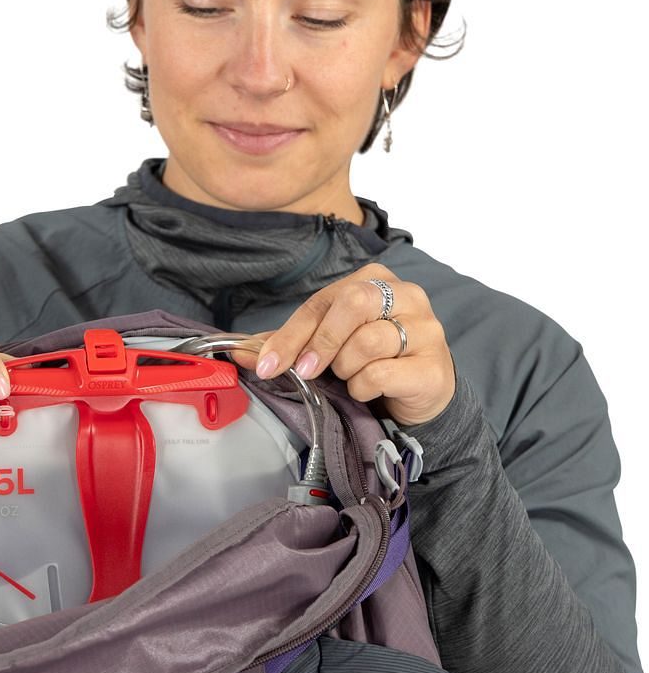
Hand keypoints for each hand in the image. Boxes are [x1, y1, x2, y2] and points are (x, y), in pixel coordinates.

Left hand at [243, 263, 455, 426]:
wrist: (420, 392)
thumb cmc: (371, 360)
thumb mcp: (329, 346)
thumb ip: (289, 344)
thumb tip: (240, 351)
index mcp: (374, 280)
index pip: (323, 301)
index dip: (290, 335)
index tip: (267, 365)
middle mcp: (405, 295)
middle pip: (353, 304)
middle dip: (321, 342)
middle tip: (306, 371)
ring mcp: (425, 328)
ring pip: (368, 342)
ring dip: (346, 368)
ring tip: (349, 377)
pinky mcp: (432, 365)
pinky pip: (383, 373)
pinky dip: (364, 387)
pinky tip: (366, 389)